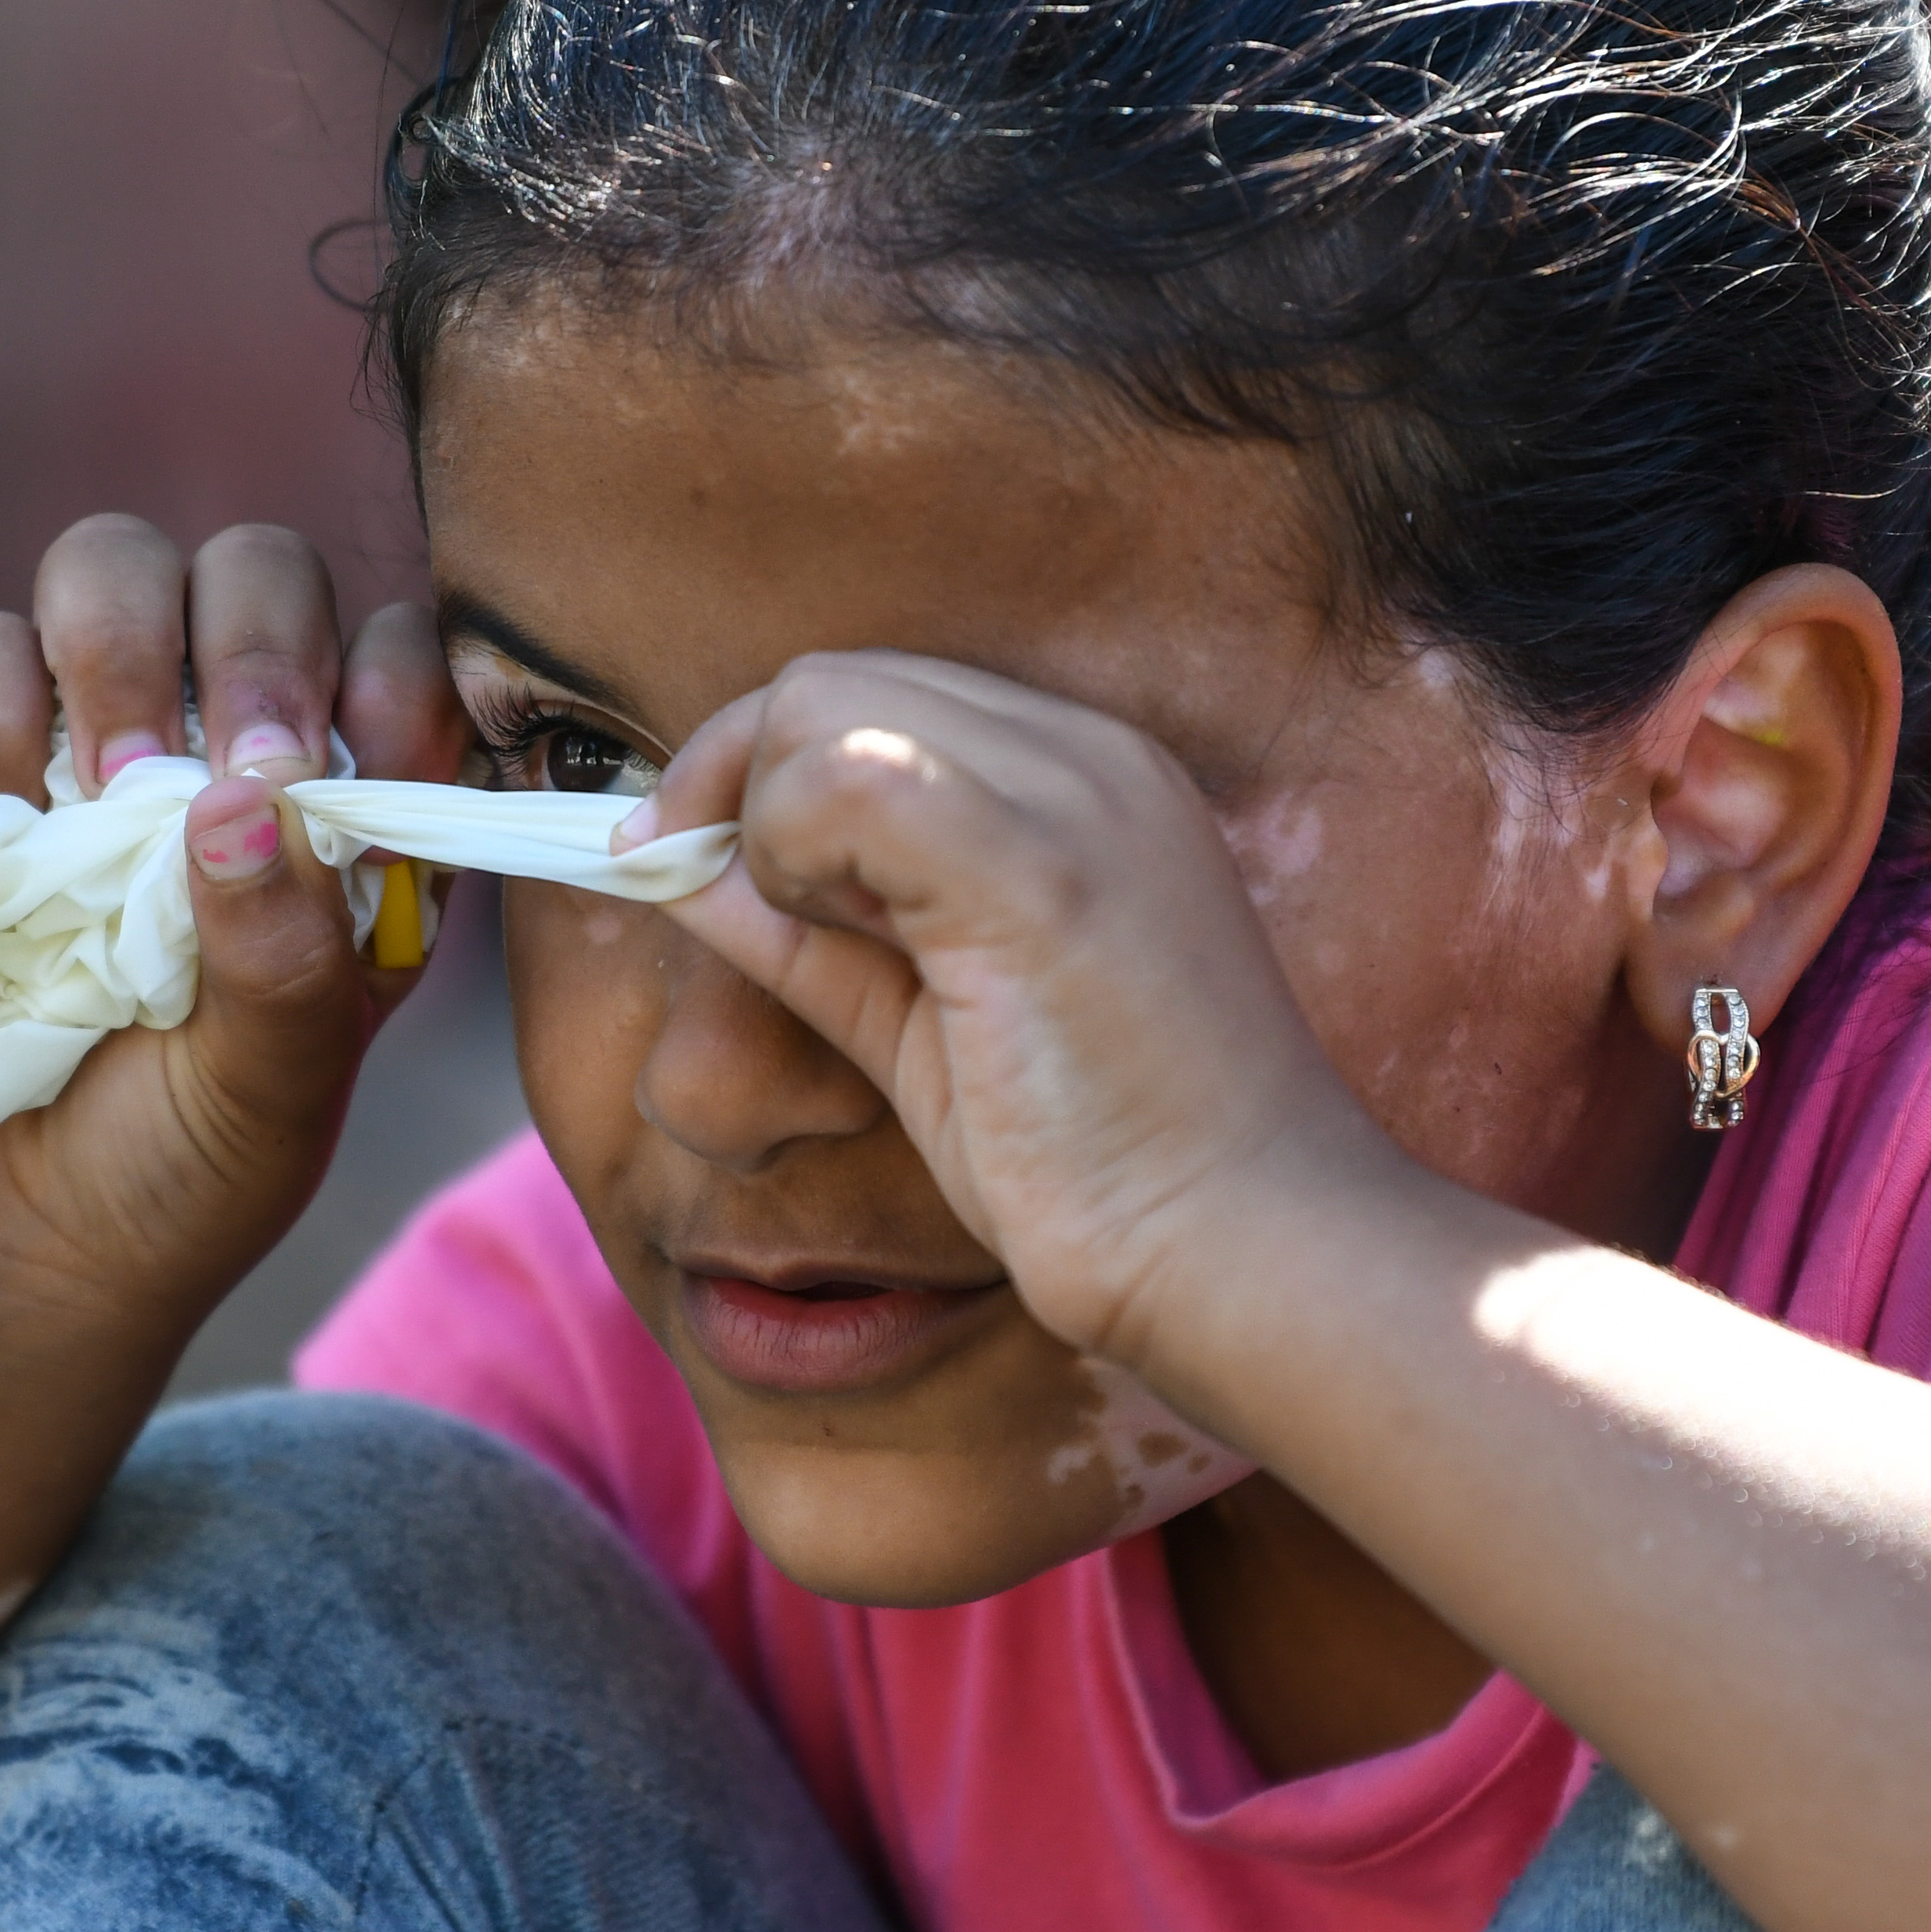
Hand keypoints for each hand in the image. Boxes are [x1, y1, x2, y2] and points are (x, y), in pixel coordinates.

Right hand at [0, 514, 452, 1335]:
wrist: (3, 1227)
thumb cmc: (178, 1158)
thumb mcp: (269, 1094)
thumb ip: (286, 962)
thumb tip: (241, 807)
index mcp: (351, 804)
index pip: (401, 659)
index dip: (387, 681)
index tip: (339, 770)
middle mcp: (231, 734)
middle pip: (262, 567)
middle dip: (255, 646)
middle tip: (232, 768)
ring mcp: (92, 721)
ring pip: (112, 564)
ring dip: (118, 657)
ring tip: (109, 795)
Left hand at [648, 654, 1383, 1374]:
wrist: (1250, 1251)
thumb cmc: (1105, 1167)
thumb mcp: (929, 1027)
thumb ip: (817, 935)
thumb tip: (680, 867)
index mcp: (1086, 782)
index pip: (875, 697)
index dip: (757, 769)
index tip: (686, 862)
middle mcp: (1087, 757)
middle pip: (833, 680)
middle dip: (729, 779)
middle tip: (711, 895)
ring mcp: (1071, 796)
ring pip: (822, 705)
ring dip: (765, 822)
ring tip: (822, 938)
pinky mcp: (1037, 865)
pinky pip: (842, 779)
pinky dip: (791, 853)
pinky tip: (844, 939)